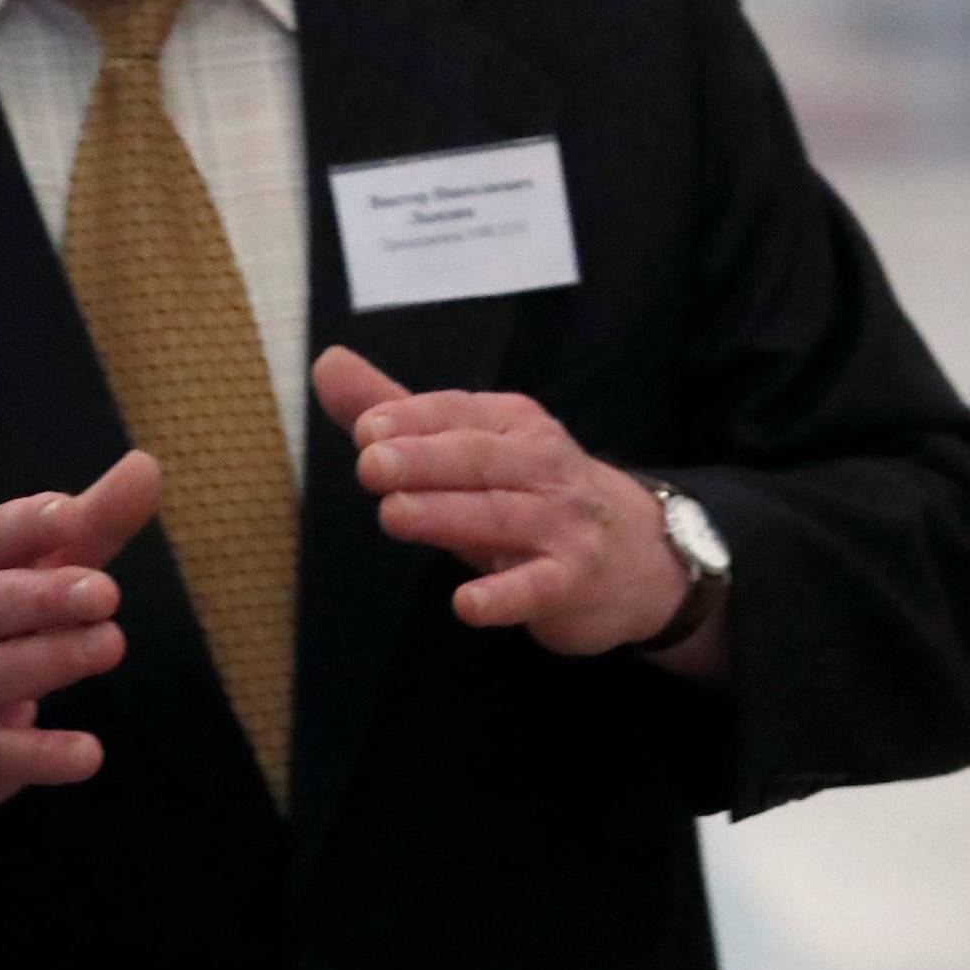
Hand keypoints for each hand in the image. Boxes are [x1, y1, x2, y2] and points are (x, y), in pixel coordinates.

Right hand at [0, 449, 161, 845]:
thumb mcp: (29, 568)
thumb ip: (90, 524)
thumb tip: (147, 465)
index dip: (29, 525)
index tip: (71, 512)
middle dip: (47, 595)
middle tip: (105, 591)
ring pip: (1, 672)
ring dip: (55, 658)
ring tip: (111, 645)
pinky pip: (4, 754)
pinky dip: (44, 755)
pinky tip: (89, 755)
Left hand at [312, 346, 693, 656]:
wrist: (640, 553)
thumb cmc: (532, 494)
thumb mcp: (470, 447)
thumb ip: (399, 411)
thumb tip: (328, 364)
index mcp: (513, 425)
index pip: (459, 415)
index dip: (414, 420)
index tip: (365, 428)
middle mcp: (540, 467)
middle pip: (478, 460)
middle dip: (424, 460)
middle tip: (370, 465)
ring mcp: (561, 524)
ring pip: (500, 516)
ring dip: (448, 515)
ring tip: (395, 514)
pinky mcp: (572, 580)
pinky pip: (537, 587)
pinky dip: (504, 596)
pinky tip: (468, 605)